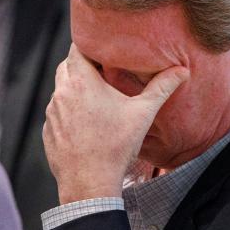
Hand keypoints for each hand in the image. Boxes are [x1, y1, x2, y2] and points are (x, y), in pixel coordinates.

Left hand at [43, 44, 188, 204]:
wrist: (90, 184)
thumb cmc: (115, 147)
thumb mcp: (142, 113)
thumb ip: (161, 87)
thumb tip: (182, 70)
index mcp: (81, 81)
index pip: (77, 48)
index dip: (90, 45)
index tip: (104, 48)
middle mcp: (61, 93)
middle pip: (67, 67)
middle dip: (83, 66)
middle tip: (103, 72)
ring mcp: (51, 113)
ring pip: (61, 91)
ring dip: (75, 90)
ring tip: (96, 99)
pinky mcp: (48, 132)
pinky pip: (57, 114)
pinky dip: (68, 113)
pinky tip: (86, 124)